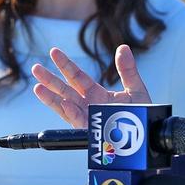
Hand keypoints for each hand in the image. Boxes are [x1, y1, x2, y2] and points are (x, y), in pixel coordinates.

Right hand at [31, 45, 150, 127]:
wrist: (149, 136)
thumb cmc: (141, 115)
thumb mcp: (135, 89)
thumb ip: (128, 70)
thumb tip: (123, 48)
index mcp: (96, 94)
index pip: (77, 76)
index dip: (65, 64)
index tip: (54, 52)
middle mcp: (88, 106)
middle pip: (65, 90)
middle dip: (50, 80)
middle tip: (35, 68)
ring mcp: (88, 119)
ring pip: (65, 107)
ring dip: (51, 98)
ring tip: (37, 87)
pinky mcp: (91, 132)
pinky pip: (79, 122)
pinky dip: (72, 113)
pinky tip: (64, 103)